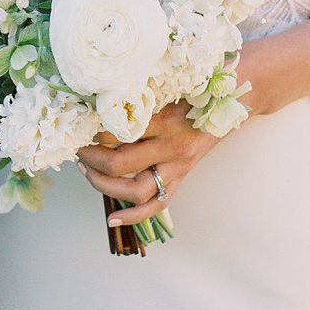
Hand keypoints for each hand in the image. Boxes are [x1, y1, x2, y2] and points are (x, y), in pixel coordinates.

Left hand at [75, 104, 222, 227]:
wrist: (232, 102)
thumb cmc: (193, 90)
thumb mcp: (162, 89)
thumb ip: (134, 102)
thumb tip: (94, 110)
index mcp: (164, 121)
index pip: (115, 134)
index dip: (90, 134)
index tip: (78, 127)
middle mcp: (171, 148)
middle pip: (120, 165)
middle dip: (90, 159)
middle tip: (77, 148)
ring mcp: (178, 167)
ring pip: (135, 190)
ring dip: (103, 185)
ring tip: (86, 171)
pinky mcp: (181, 178)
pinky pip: (157, 204)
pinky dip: (133, 215)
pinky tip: (112, 220)